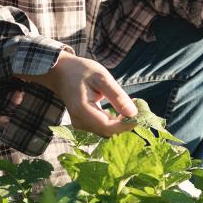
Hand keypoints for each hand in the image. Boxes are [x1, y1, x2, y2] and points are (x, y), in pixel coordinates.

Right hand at [15, 51, 137, 136]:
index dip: (127, 124)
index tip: (141, 114)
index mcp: (82, 110)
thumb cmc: (81, 71)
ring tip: (132, 105)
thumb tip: (133, 113)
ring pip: (107, 131)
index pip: (109, 127)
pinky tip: (122, 109)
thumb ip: (117, 96)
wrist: (61, 72)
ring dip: (122, 122)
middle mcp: (80, 122)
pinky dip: (115, 121)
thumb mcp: (102, 78)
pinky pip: (103, 127)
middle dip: (126, 123)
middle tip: (139, 106)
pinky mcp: (84, 123)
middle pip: (109, 131)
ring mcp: (80, 124)